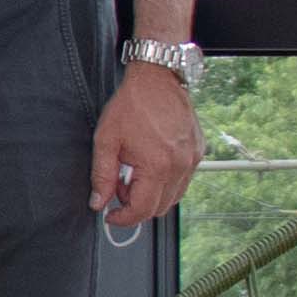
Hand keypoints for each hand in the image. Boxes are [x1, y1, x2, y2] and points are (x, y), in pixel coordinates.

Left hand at [95, 60, 202, 230]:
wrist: (157, 78)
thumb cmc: (132, 104)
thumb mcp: (106, 140)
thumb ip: (101, 176)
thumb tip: (98, 203)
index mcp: (157, 166)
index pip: (142, 210)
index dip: (123, 218)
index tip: (110, 215)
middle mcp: (180, 166)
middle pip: (159, 208)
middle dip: (136, 206)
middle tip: (119, 187)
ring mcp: (192, 160)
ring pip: (173, 197)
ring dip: (152, 195)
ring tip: (134, 173)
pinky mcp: (198, 152)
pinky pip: (183, 181)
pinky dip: (166, 182)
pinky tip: (151, 164)